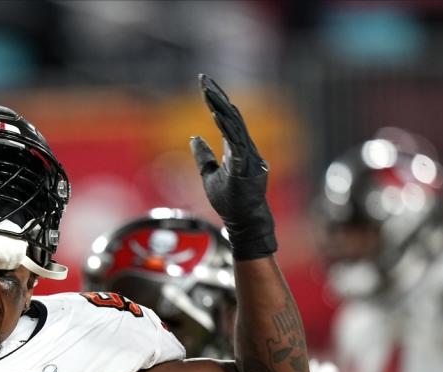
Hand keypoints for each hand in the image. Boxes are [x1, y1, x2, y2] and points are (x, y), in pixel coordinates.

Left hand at [190, 74, 276, 260]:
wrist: (243, 220)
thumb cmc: (229, 200)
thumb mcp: (209, 175)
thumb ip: (203, 156)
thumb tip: (194, 137)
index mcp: (236, 147)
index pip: (226, 118)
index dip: (216, 101)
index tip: (205, 84)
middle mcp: (244, 147)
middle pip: (230, 115)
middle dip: (217, 97)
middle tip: (204, 80)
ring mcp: (248, 155)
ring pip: (234, 125)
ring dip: (221, 108)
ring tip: (209, 93)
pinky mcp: (247, 165)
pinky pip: (237, 142)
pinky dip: (227, 128)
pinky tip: (217, 115)